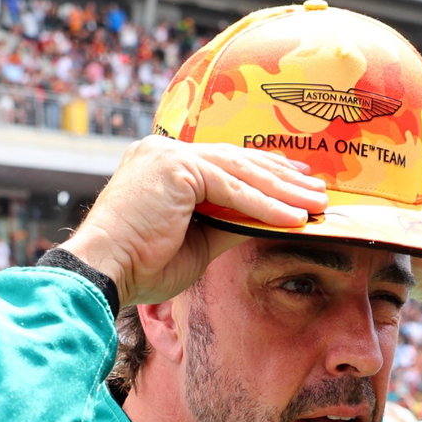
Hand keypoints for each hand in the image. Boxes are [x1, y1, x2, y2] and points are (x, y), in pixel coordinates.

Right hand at [59, 136, 326, 306]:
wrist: (104, 271)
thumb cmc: (141, 266)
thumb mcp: (197, 242)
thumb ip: (229, 224)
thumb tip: (266, 221)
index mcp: (162, 163)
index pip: (223, 163)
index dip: (262, 173)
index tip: (294, 182)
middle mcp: (164, 151)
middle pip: (236, 161)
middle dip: (281, 176)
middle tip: (317, 188)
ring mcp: (168, 154)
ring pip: (239, 171)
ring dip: (282, 189)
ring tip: (315, 203)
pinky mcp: (176, 167)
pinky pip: (232, 188)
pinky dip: (265, 205)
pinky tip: (293, 218)